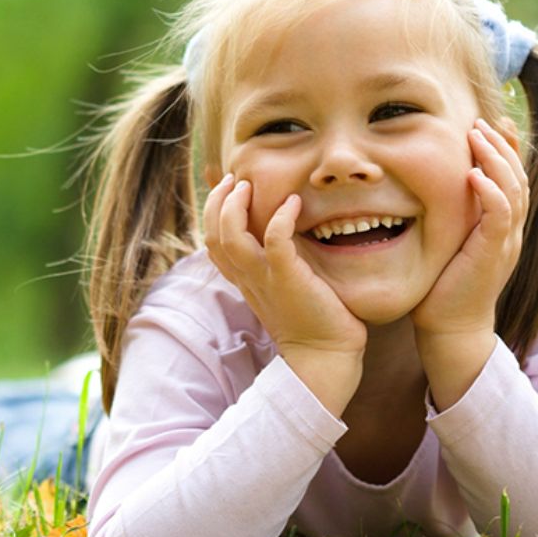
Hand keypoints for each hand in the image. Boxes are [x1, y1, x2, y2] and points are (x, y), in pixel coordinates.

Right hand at [203, 174, 365, 411]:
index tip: (230, 190)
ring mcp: (265, 279)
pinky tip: (292, 203)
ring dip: (234, 206)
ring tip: (248, 185)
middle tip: (234, 179)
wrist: (325, 356)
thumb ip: (279, 264)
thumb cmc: (314, 321)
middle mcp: (248, 278)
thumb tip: (284, 237)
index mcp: (245, 280)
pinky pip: (275, 241)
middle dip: (216, 202)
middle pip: (212, 236)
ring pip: (230, 237)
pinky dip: (280, 218)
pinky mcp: (288, 279)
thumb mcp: (287, 288)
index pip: (213, 244)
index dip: (213, 213)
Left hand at [411, 118, 528, 399]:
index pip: (512, 179)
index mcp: (501, 227)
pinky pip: (500, 217)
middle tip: (482, 122)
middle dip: (502, 146)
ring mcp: (505, 243)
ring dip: (496, 159)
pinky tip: (475, 174)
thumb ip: (450, 215)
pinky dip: (491, 193)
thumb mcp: (447, 241)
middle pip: (518, 177)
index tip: (492, 123)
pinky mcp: (493, 255)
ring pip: (513, 190)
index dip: (507, 149)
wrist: (449, 328)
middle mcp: (510, 231)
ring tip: (478, 135)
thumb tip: (427, 186)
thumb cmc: (441, 287)